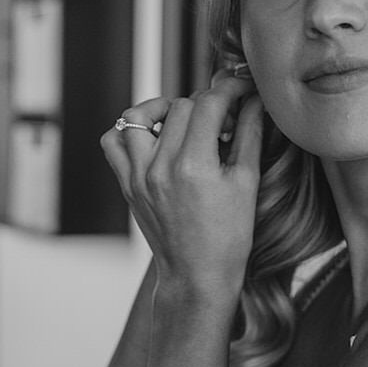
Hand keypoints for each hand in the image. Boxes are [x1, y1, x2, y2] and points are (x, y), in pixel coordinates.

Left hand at [102, 73, 263, 305]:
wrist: (197, 277)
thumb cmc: (228, 238)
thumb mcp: (247, 183)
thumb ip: (249, 135)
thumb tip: (253, 102)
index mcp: (194, 166)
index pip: (209, 103)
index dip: (229, 90)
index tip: (241, 90)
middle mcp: (160, 167)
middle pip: (180, 106)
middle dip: (206, 104)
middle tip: (224, 120)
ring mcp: (138, 176)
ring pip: (138, 116)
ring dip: (163, 109)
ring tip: (183, 121)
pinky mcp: (127, 185)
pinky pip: (114, 142)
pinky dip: (130, 131)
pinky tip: (155, 138)